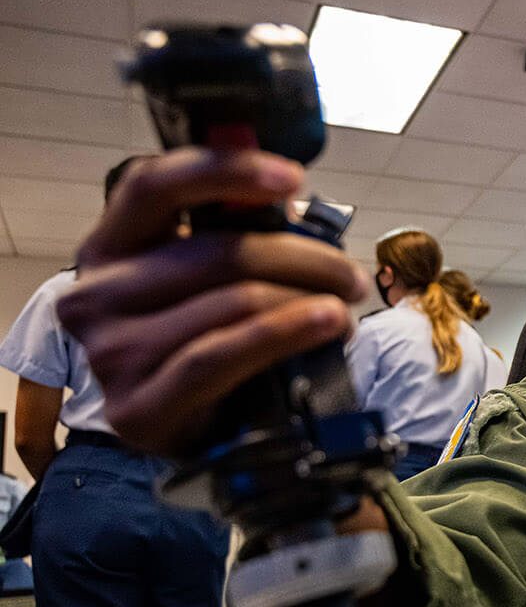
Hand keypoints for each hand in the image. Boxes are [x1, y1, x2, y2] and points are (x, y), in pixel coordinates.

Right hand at [58, 148, 369, 454]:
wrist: (198, 434)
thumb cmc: (210, 341)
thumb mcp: (212, 280)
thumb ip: (233, 234)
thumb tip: (285, 195)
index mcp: (109, 247)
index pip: (153, 185)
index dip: (225, 171)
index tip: (293, 178)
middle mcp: (94, 295)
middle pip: (218, 252)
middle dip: (304, 259)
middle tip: (350, 276)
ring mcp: (109, 354)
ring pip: (232, 302)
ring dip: (307, 301)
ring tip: (343, 312)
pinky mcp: (137, 407)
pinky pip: (220, 356)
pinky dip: (284, 334)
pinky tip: (325, 324)